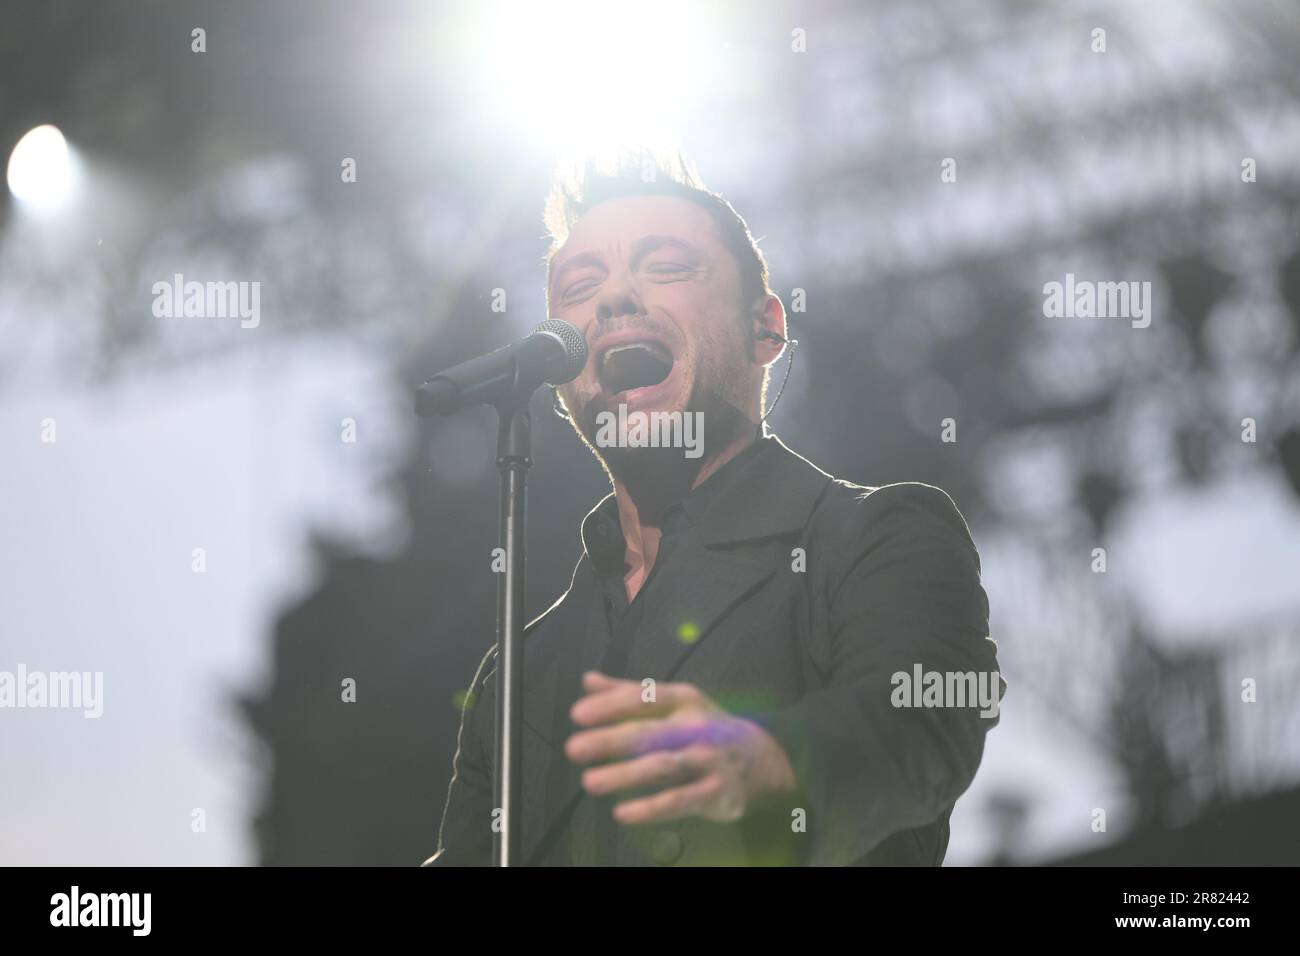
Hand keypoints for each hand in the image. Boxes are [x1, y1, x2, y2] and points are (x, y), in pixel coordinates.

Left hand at [565, 671, 798, 825]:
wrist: (765, 760)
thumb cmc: (705, 728)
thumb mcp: (674, 703)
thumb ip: (629, 693)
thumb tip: (587, 680)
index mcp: (684, 700)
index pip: (645, 698)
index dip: (611, 705)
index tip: (577, 714)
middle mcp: (696, 727)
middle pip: (649, 732)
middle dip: (610, 739)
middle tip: (574, 747)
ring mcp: (708, 760)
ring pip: (662, 767)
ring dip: (625, 775)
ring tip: (590, 782)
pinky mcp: (716, 793)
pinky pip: (680, 801)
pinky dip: (651, 808)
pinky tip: (622, 812)